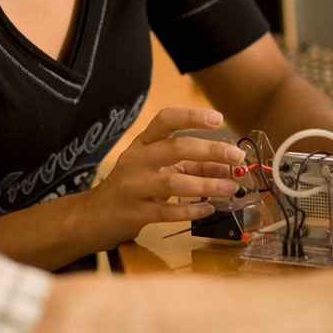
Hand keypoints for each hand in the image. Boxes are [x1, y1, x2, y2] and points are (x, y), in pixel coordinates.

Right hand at [85, 107, 244, 247]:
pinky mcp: (133, 213)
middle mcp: (135, 160)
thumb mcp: (159, 168)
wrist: (95, 216)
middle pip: (175, 148)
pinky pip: (166, 212)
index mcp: (143, 143)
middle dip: (210, 150)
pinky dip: (190, 210)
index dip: (192, 116)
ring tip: (230, 188)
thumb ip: (193, 165)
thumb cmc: (134, 185)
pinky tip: (208, 209)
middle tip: (236, 156)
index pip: (165, 119)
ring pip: (172, 182)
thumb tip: (230, 166)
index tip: (218, 118)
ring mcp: (132, 186)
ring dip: (206, 185)